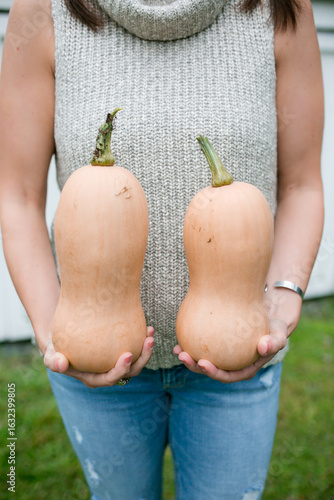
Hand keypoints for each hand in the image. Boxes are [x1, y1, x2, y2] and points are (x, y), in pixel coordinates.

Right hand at [43, 326, 153, 387]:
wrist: (63, 342)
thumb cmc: (57, 350)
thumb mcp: (51, 356)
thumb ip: (54, 361)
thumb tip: (60, 364)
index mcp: (95, 378)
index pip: (111, 378)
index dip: (121, 369)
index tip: (128, 354)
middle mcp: (108, 373)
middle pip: (130, 371)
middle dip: (142, 358)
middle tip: (148, 340)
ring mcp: (115, 363)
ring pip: (136, 360)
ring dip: (146, 348)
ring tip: (150, 332)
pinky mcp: (120, 352)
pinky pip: (134, 348)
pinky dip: (141, 338)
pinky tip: (146, 325)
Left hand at [173, 318, 287, 382]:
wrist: (269, 320)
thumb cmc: (274, 329)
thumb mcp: (278, 335)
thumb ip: (274, 342)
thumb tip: (262, 348)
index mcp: (244, 369)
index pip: (227, 376)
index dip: (213, 373)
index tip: (202, 363)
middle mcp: (231, 366)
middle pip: (210, 370)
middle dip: (194, 366)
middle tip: (183, 355)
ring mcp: (223, 357)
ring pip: (203, 360)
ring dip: (189, 357)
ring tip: (177, 349)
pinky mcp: (217, 347)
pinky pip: (202, 346)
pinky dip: (191, 342)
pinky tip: (181, 336)